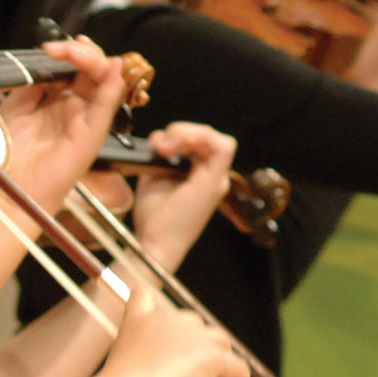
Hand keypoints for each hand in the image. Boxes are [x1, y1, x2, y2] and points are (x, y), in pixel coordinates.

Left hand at [0, 33, 128, 206]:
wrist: (6, 188)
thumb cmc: (8, 153)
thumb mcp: (16, 106)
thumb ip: (34, 82)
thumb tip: (48, 58)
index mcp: (59, 101)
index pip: (76, 67)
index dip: (69, 52)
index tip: (49, 47)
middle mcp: (77, 109)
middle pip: (94, 70)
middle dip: (80, 52)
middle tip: (57, 49)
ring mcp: (86, 122)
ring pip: (106, 82)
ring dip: (94, 60)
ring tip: (74, 52)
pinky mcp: (92, 137)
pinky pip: (107, 107)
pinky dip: (112, 85)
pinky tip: (110, 68)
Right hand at [101, 295, 246, 376]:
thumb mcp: (117, 363)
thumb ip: (133, 356)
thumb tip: (148, 373)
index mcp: (141, 319)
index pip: (144, 296)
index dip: (153, 309)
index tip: (158, 327)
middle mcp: (169, 321)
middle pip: (194, 323)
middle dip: (196, 343)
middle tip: (191, 368)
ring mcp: (194, 338)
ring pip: (219, 341)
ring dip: (219, 358)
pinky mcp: (212, 357)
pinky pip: (237, 368)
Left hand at [128, 121, 236, 268]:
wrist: (154, 243)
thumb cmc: (154, 217)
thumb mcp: (154, 177)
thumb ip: (160, 156)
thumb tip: (160, 138)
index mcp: (201, 176)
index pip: (200, 142)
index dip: (179, 135)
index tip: (157, 146)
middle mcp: (213, 177)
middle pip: (207, 137)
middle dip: (180, 132)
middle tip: (159, 147)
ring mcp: (216, 180)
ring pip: (216, 138)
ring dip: (186, 134)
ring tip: (165, 149)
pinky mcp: (214, 182)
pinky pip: (223, 147)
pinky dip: (200, 138)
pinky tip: (179, 146)